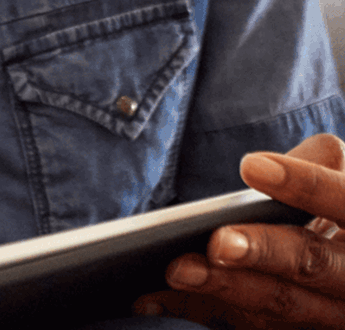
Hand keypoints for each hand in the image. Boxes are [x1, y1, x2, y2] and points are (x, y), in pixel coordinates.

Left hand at [134, 133, 344, 327]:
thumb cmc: (337, 203)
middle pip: (312, 263)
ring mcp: (331, 313)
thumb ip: (314, 165)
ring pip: (281, 303)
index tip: (252, 167)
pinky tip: (152, 299)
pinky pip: (247, 326)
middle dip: (262, 252)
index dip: (305, 186)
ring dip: (225, 288)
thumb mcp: (339, 177)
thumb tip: (259, 166)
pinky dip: (197, 310)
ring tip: (176, 269)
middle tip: (216, 242)